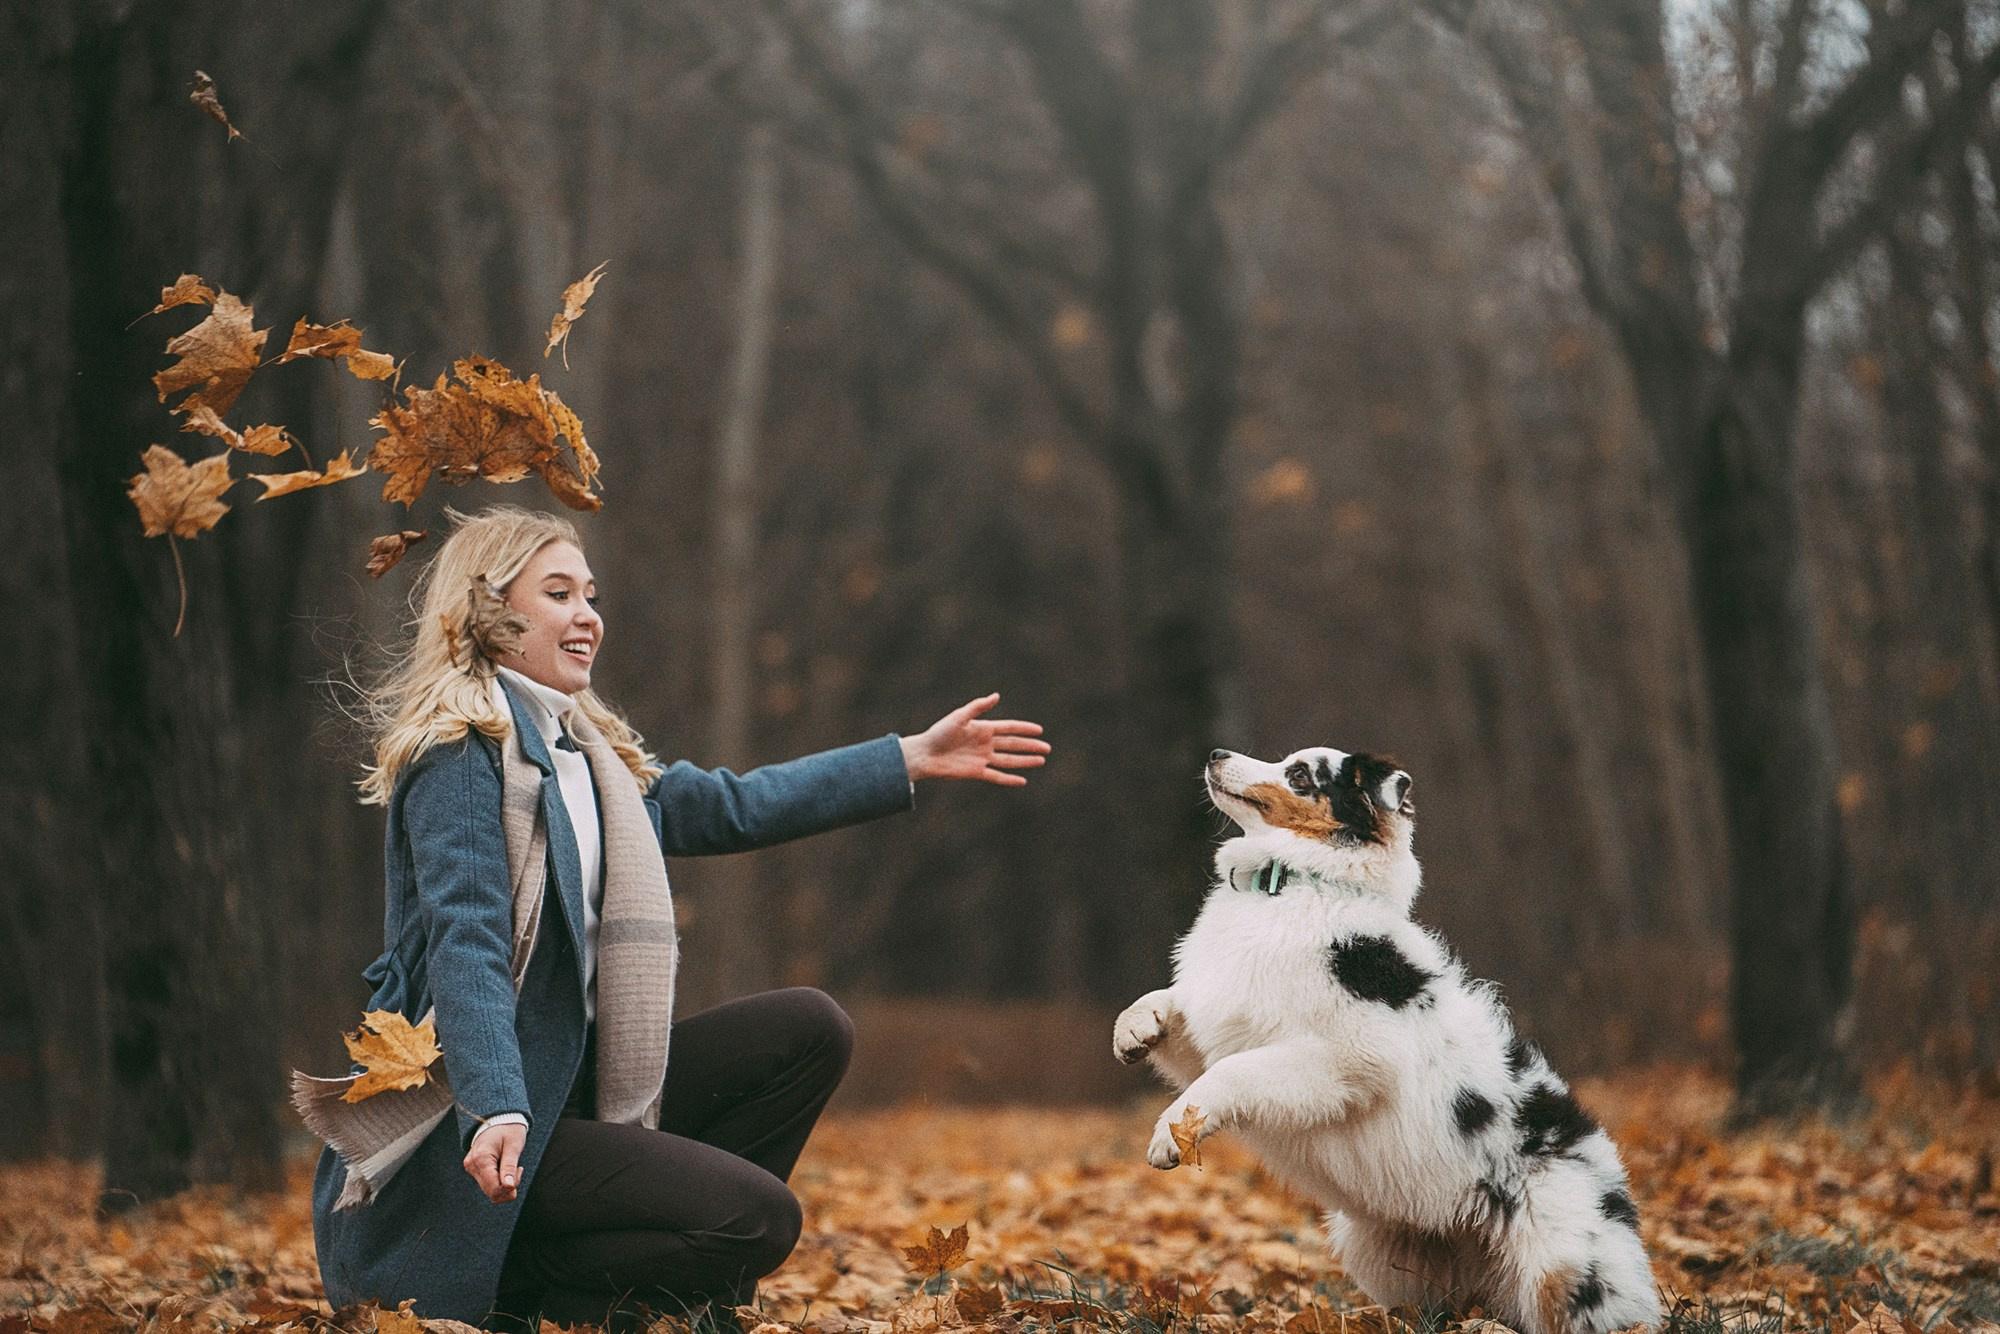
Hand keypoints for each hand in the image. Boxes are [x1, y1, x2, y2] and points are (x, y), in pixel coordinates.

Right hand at [463, 1120, 526, 1202]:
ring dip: (504, 1185)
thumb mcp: (513, 1145)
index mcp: (481, 1158)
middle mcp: (472, 1165)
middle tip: (518, 1169)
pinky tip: (505, 1168)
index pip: (494, 1188)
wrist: (498, 1119)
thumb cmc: (508, 1129)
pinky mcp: (473, 1169)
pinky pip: (487, 1184)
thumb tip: (509, 1186)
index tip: (520, 1169)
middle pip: (491, 1192)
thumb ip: (510, 1166)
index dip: (510, 1187)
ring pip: (489, 1191)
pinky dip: (499, 1181)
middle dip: (508, 1187)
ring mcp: (471, 1167)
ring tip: (512, 1168)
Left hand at [901, 693, 1049, 785]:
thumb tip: (997, 696)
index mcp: (983, 728)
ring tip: (1041, 761)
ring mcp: (982, 758)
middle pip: (1013, 745)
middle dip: (1030, 746)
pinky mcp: (976, 772)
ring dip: (1025, 761)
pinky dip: (1009, 779)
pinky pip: (997, 776)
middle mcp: (985, 743)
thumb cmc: (939, 733)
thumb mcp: (959, 717)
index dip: (1024, 729)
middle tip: (1047, 748)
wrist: (925, 754)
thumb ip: (978, 707)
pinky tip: (1023, 781)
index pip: (1009, 728)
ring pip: (1009, 760)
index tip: (1040, 730)